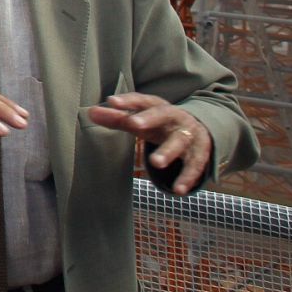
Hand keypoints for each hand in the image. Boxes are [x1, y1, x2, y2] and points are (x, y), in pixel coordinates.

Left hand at [86, 93, 208, 194]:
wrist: (200, 128)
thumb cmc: (160, 124)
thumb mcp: (141, 120)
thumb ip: (117, 118)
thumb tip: (91, 113)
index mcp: (158, 106)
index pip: (142, 101)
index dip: (127, 101)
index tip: (111, 102)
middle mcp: (175, 118)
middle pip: (163, 115)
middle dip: (149, 119)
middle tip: (134, 124)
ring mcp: (189, 135)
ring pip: (179, 142)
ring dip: (168, 152)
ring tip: (154, 163)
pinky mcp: (200, 153)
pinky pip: (194, 166)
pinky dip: (187, 178)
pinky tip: (178, 190)